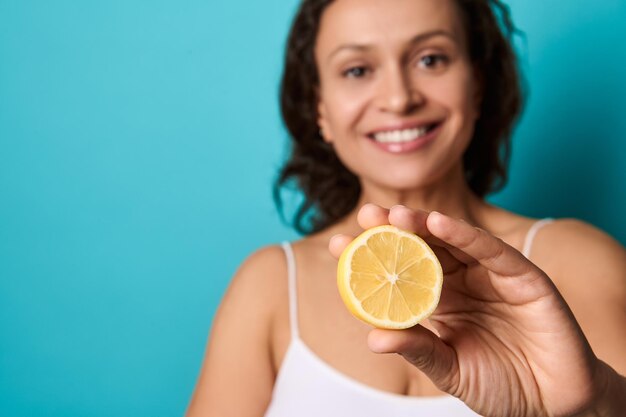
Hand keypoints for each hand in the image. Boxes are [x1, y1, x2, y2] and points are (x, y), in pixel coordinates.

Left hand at [329, 204, 607, 416]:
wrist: (553, 406)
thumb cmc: (500, 385)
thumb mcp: (449, 369)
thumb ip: (417, 350)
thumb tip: (372, 340)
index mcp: (441, 301)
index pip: (402, 272)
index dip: (372, 257)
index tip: (339, 245)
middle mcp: (463, 282)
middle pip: (423, 248)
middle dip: (393, 231)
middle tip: (364, 216)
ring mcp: (492, 276)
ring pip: (453, 241)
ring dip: (423, 224)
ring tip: (393, 215)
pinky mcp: (523, 276)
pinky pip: (491, 250)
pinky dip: (465, 234)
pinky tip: (437, 223)